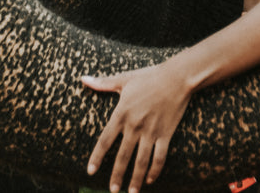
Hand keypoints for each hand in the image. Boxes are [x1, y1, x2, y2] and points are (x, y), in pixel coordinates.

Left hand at [82, 63, 191, 192]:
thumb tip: (83, 79)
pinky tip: (150, 180)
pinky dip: (155, 170)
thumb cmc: (149, 77)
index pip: (105, 140)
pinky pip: (160, 157)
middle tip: (112, 191)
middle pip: (123, 156)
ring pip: (141, 161)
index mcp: (122, 113)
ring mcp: (151, 132)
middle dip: (116, 175)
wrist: (176, 78)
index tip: (90, 171)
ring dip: (135, 179)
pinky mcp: (165, 134)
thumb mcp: (124, 79)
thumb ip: (102, 83)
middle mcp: (135, 126)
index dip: (97, 157)